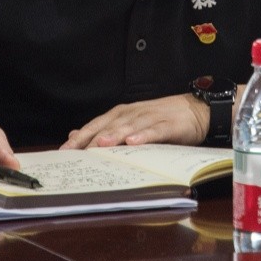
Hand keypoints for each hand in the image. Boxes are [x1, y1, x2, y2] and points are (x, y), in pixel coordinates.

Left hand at [60, 93, 206, 148]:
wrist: (195, 110)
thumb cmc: (160, 119)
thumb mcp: (130, 123)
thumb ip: (105, 129)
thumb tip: (76, 135)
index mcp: (122, 114)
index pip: (96, 124)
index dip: (81, 137)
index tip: (64, 151)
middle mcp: (133, 113)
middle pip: (109, 125)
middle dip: (92, 137)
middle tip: (76, 151)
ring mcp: (150, 118)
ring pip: (129, 127)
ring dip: (115, 135)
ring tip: (102, 144)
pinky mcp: (168, 125)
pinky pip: (154, 131)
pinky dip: (144, 136)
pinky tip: (134, 143)